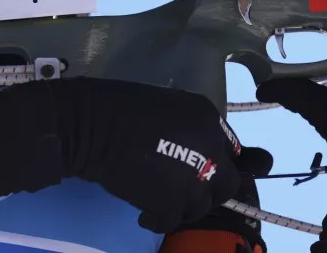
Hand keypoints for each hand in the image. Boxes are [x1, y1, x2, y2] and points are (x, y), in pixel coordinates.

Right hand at [44, 77, 272, 233]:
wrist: (97, 126)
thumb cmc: (124, 107)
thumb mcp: (171, 105)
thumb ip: (191, 126)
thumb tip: (195, 145)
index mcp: (210, 121)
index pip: (230, 149)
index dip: (217, 162)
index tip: (204, 169)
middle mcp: (211, 152)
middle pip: (228, 184)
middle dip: (211, 190)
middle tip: (188, 190)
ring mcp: (193, 181)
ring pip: (202, 207)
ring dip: (184, 206)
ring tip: (164, 201)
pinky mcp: (170, 204)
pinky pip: (172, 222)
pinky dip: (158, 220)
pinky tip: (146, 215)